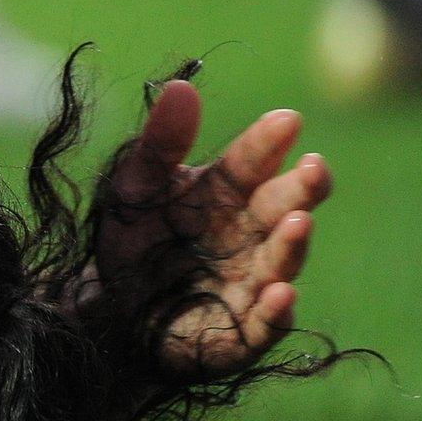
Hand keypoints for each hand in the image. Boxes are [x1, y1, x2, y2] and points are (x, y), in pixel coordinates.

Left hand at [88, 80, 331, 376]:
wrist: (108, 312)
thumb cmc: (133, 241)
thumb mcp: (134, 188)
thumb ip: (159, 143)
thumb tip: (180, 87)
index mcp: (226, 193)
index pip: (252, 161)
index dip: (268, 142)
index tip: (287, 119)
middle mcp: (248, 235)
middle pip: (281, 206)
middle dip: (301, 188)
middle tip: (313, 167)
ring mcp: (249, 283)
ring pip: (281, 260)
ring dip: (292, 243)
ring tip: (297, 221)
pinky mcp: (240, 333)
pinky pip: (264, 324)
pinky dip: (275, 311)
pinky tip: (281, 294)